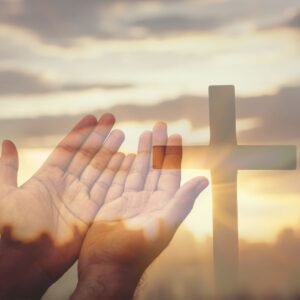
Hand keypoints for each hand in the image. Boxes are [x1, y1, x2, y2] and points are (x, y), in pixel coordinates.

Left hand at [0, 113, 124, 298]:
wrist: (21, 264)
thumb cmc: (9, 229)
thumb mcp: (4, 193)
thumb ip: (7, 168)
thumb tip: (8, 142)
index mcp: (47, 178)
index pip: (68, 149)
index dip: (80, 133)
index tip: (92, 116)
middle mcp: (66, 186)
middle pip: (86, 156)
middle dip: (99, 137)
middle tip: (111, 118)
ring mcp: (80, 199)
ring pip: (98, 170)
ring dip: (109, 152)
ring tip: (119, 134)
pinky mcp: (90, 213)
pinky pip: (105, 190)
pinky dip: (115, 176)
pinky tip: (124, 160)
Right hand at [72, 122, 208, 299]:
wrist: (106, 268)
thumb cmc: (136, 250)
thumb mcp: (163, 224)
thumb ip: (182, 201)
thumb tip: (203, 180)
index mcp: (162, 203)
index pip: (169, 172)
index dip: (173, 153)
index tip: (175, 134)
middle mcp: (147, 200)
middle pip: (153, 166)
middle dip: (156, 146)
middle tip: (159, 125)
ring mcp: (128, 201)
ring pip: (136, 170)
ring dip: (140, 152)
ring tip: (144, 133)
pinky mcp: (111, 203)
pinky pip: (118, 179)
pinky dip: (120, 165)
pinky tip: (122, 152)